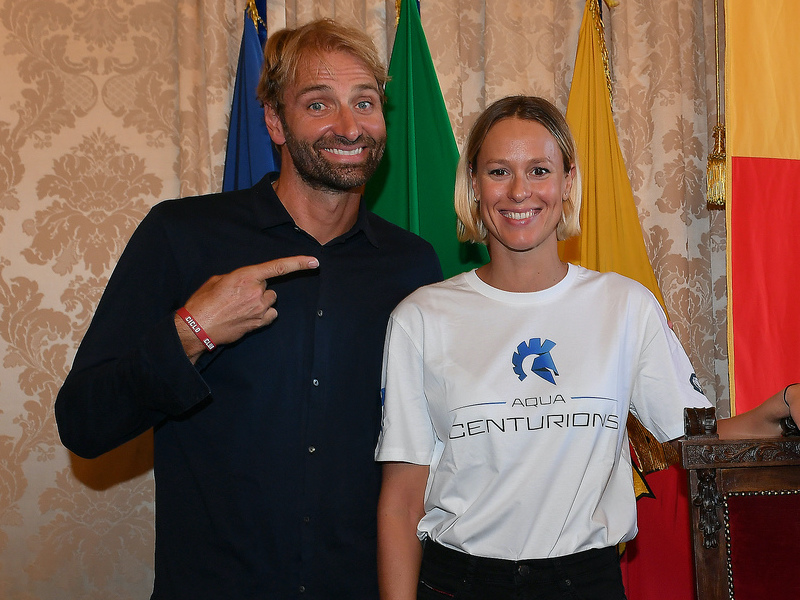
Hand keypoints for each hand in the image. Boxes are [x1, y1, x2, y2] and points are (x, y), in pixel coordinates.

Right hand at [176, 255, 318, 359]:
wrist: (198, 326)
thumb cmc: (204, 302)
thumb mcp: (218, 280)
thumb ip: (238, 277)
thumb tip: (247, 281)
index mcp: (246, 276)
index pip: (278, 267)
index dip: (298, 263)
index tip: (314, 262)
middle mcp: (256, 292)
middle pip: (269, 287)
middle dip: (258, 289)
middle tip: (239, 296)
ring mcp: (259, 309)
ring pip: (270, 301)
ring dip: (260, 302)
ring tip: (240, 307)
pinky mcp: (259, 323)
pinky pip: (271, 314)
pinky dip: (263, 314)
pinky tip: (247, 316)